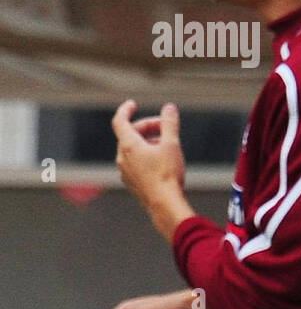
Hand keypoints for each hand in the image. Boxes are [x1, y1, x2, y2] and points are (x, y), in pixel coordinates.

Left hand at [112, 100, 194, 238]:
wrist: (164, 204)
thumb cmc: (166, 175)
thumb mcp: (172, 144)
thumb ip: (169, 124)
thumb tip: (169, 108)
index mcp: (128, 146)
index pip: (120, 121)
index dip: (126, 110)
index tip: (133, 104)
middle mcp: (122, 158)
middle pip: (130, 134)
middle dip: (148, 127)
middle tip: (166, 128)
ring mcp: (125, 171)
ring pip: (133, 149)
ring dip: (149, 142)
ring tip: (168, 147)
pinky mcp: (132, 182)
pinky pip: (136, 163)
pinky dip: (147, 156)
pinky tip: (163, 163)